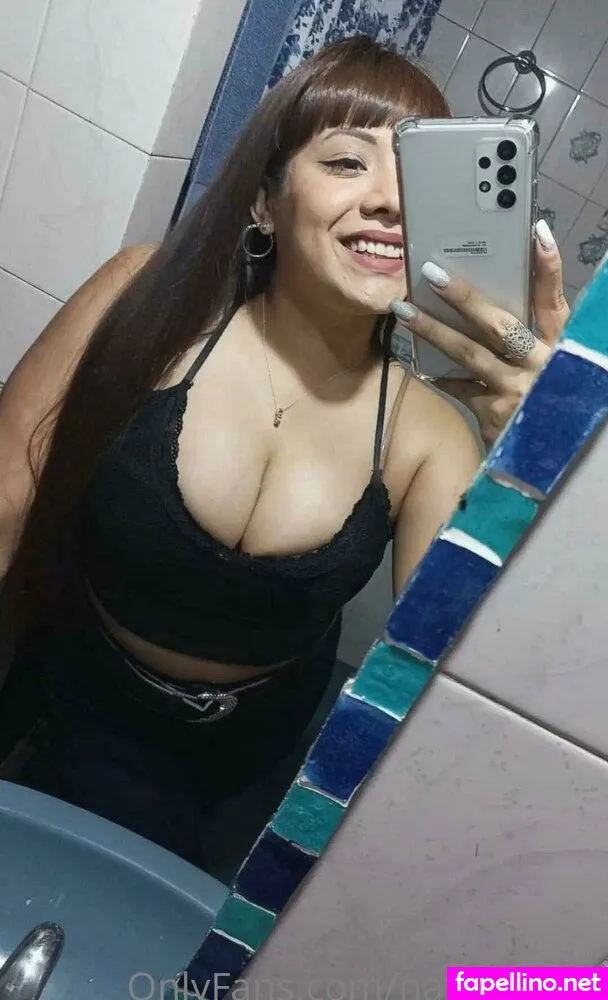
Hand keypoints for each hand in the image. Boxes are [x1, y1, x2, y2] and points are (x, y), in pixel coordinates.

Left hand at [390, 220, 569, 446]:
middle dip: (464, 297)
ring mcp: (517, 391)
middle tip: (432, 273)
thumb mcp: (552, 365)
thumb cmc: (548, 400)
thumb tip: (496, 301)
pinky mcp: (494, 413)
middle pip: (499, 324)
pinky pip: (457, 387)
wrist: (544, 457)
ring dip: (432, 331)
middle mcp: (542, 366)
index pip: (555, 300)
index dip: (547, 267)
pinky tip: (413, 363)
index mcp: (563, 346)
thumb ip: (535, 336)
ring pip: (468, 354)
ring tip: (403, 312)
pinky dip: (436, 374)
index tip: (535, 232)